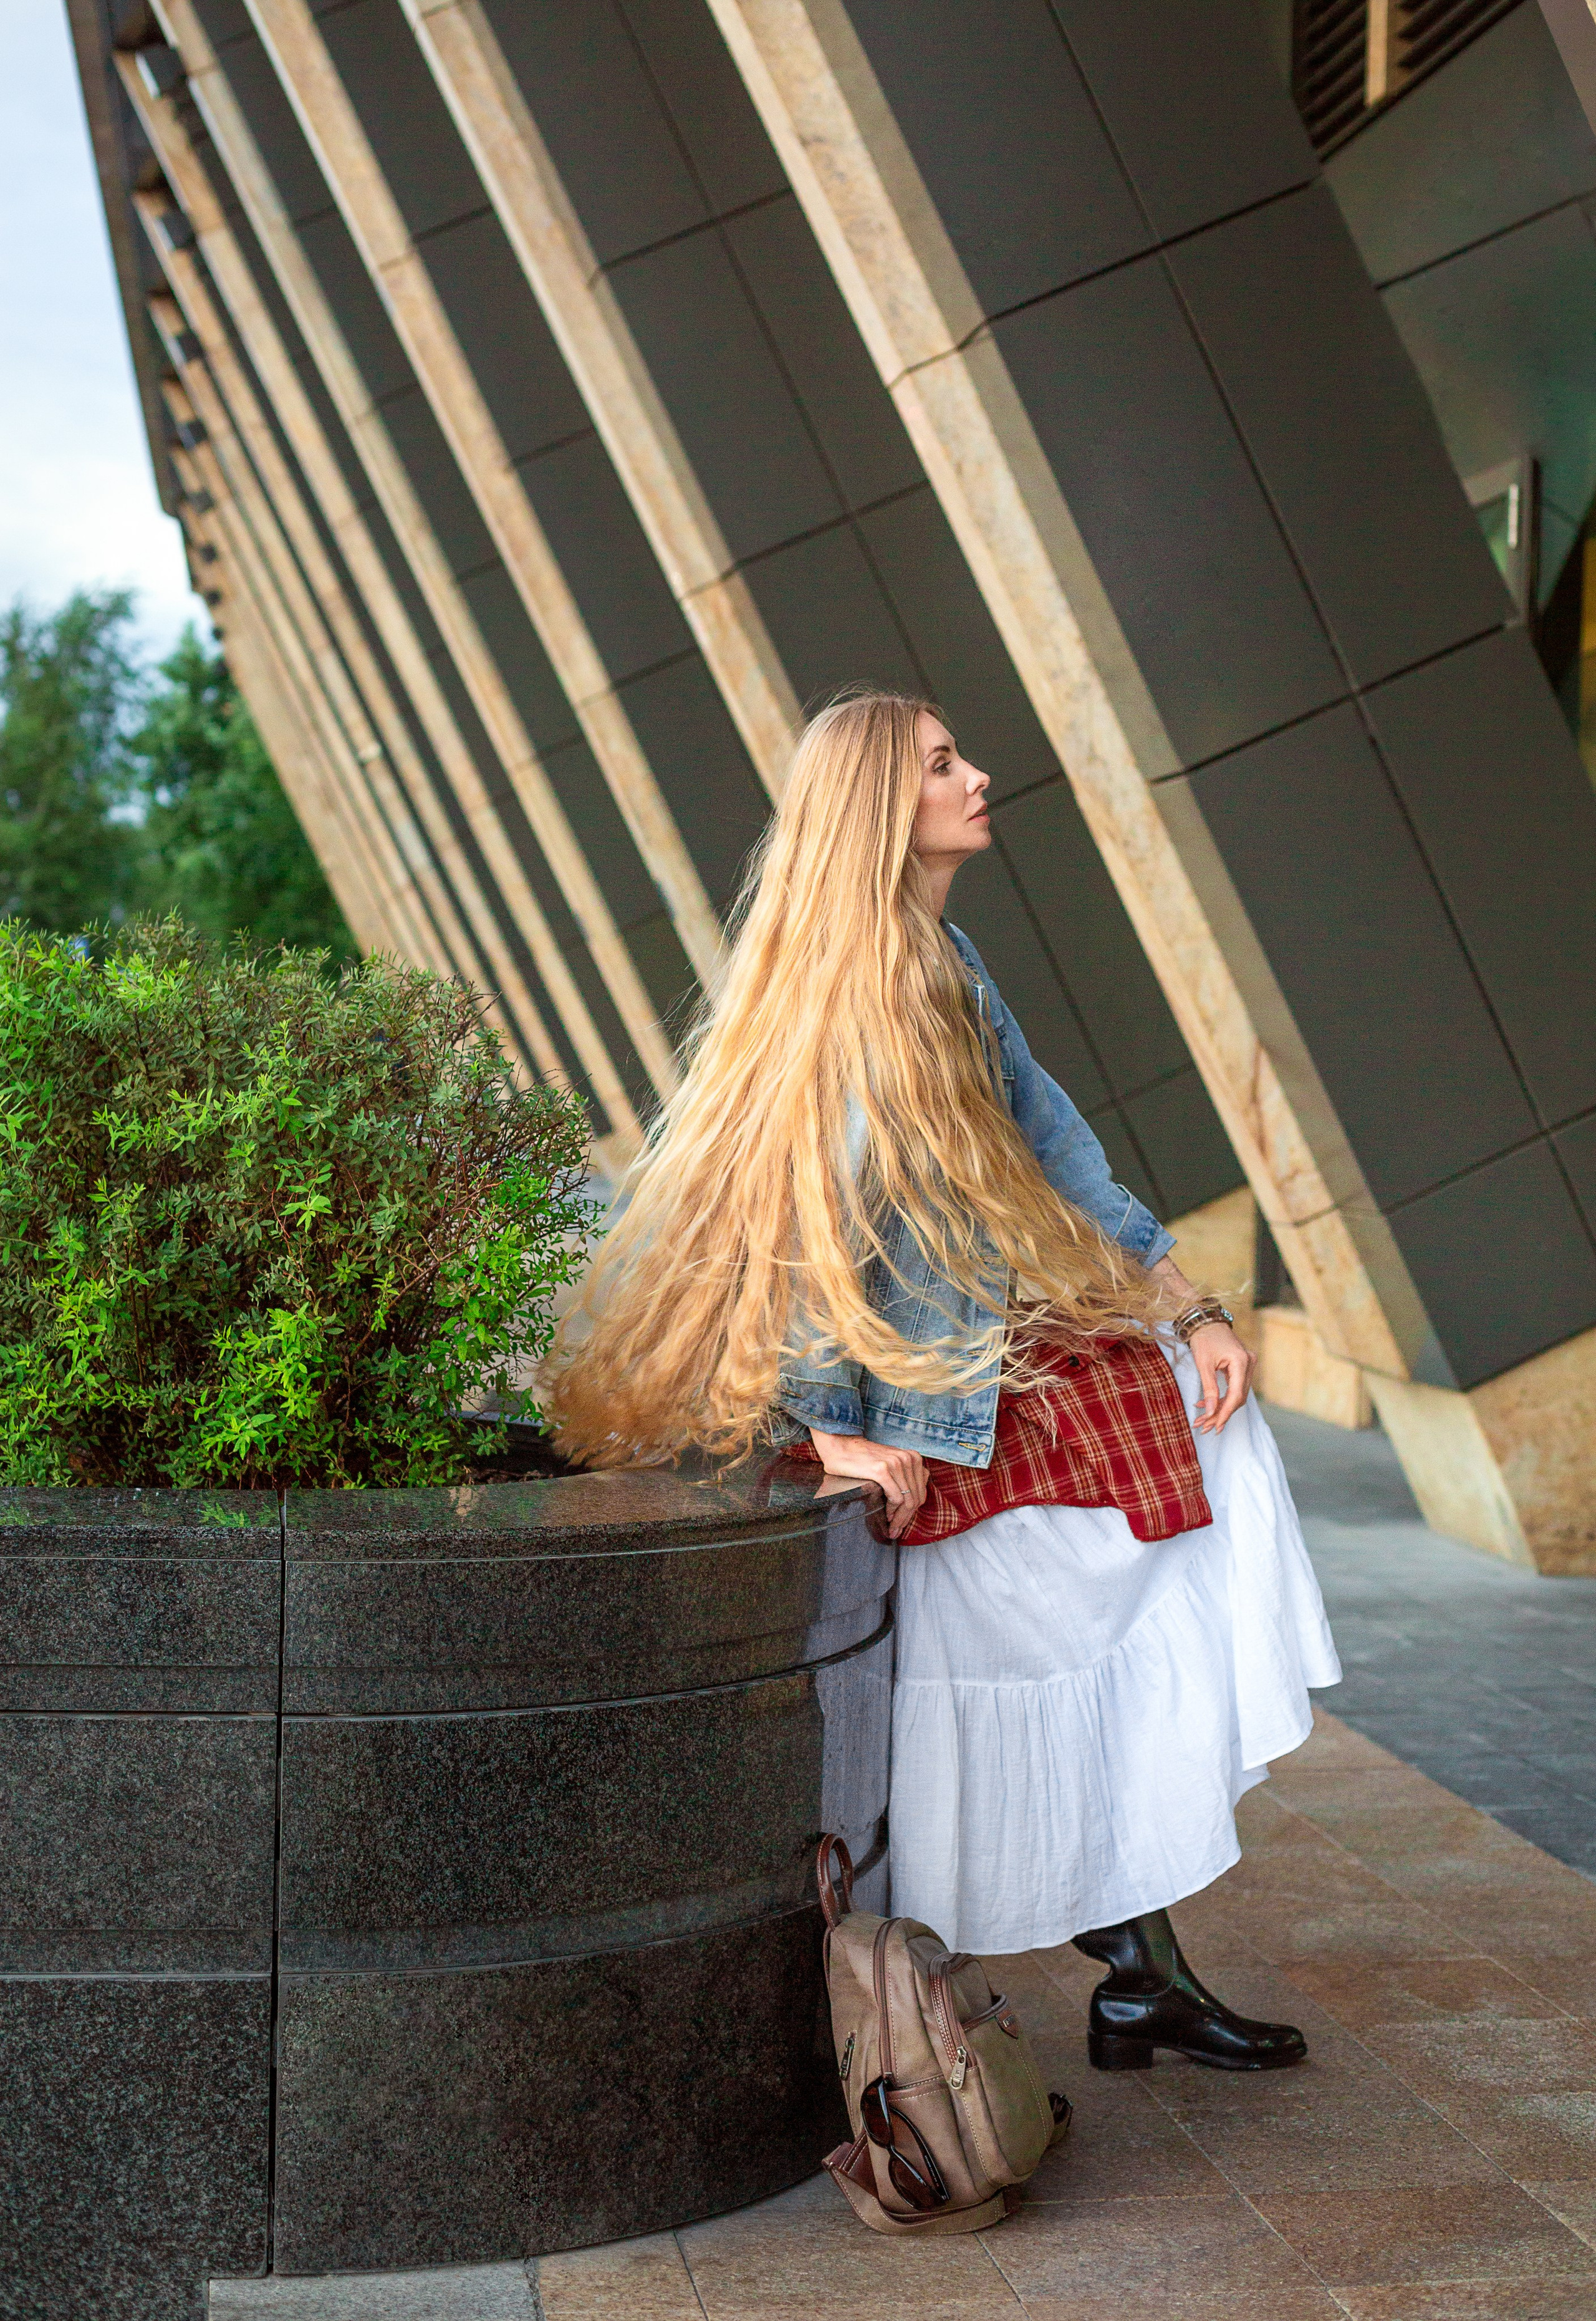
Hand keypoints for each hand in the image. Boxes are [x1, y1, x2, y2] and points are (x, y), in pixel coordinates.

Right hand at [808, 1429, 927, 1539]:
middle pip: (915, 1498)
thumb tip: (915, 1503)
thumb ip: (906, 1476)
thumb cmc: (865, 1459)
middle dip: (907, 1518)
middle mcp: (908, 1459)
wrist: (842, 1446)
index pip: (921, 1492)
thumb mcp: (892, 1462)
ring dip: (900, 1518)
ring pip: (907, 1501)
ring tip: (892, 1528)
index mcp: (914, 1457)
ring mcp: (896, 1463)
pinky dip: (892, 1510)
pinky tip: (886, 1515)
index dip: (914, 1511)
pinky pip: (896, 1498)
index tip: (903, 1523)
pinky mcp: (882, 1470)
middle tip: (896, 1531)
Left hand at [1188, 1321, 1254, 1433]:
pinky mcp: (1243, 1366)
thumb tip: (1210, 1412)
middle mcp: (1249, 1363)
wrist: (1206, 1321)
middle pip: (1238, 1397)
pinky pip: (1235, 1387)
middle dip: (1221, 1413)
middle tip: (1204, 1426)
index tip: (1214, 1426)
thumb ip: (1209, 1389)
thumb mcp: (1203, 1364)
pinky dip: (1223, 1397)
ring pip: (1237, 1394)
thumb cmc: (1203, 1338)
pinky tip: (1207, 1404)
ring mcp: (1248, 1364)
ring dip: (1221, 1407)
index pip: (1236, 1395)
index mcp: (1241, 1362)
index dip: (1225, 1413)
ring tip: (1203, 1419)